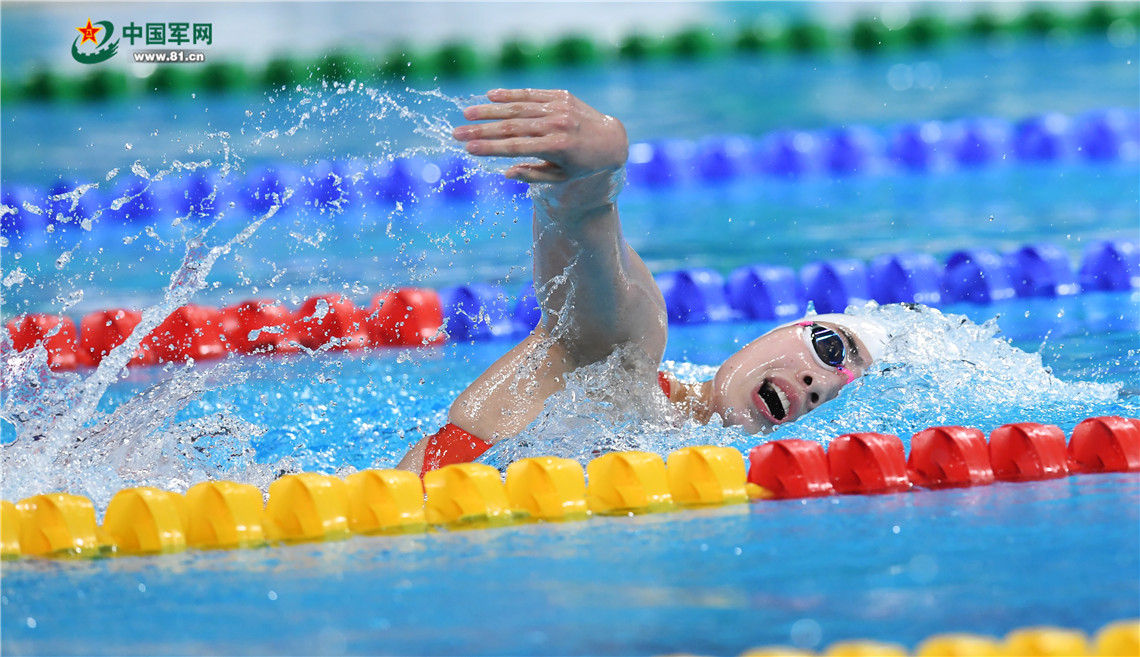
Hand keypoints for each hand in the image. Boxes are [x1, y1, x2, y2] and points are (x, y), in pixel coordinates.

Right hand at [453, 89, 627, 182]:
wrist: (610, 139)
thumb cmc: (582, 165)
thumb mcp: (561, 177)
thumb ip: (533, 175)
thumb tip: (505, 172)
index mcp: (557, 148)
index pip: (516, 148)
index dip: (490, 148)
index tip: (468, 149)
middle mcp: (557, 125)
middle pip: (511, 127)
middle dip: (481, 131)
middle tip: (457, 134)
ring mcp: (559, 108)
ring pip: (518, 108)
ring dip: (490, 111)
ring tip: (466, 114)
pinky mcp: (560, 96)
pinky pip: (531, 94)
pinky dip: (510, 95)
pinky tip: (490, 96)